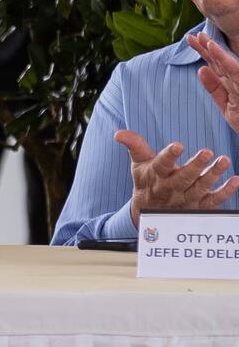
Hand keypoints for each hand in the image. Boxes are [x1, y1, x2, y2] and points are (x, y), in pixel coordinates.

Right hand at [115, 129, 238, 225]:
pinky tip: (234, 181)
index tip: (177, 145)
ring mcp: (187, 198)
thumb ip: (134, 145)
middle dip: (196, 165)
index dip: (168, 155)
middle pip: (184, 178)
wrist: (151, 213)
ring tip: (224, 160)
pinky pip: (214, 200)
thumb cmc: (147, 181)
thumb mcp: (138, 163)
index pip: (161, 164)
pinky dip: (226, 192)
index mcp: (156, 175)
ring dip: (213, 175)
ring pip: (201, 187)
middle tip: (207, 152)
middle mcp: (171, 188)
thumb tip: (119, 133)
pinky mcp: (199, 206)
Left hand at [188, 32, 238, 131]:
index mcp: (232, 84)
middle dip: (208, 48)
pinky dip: (225, 61)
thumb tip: (201, 69)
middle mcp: (238, 81)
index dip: (204, 52)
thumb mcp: (227, 107)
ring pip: (230, 65)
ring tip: (205, 41)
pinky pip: (236, 72)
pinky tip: (215, 51)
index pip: (217, 65)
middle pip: (221, 62)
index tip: (191, 39)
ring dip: (217, 52)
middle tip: (193, 36)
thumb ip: (214, 89)